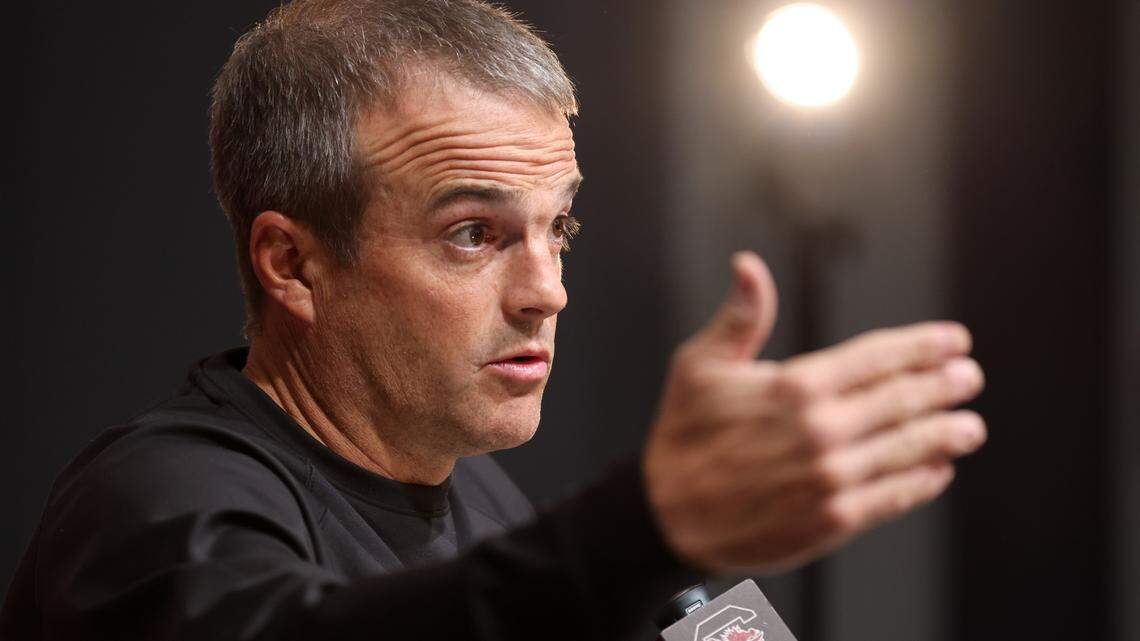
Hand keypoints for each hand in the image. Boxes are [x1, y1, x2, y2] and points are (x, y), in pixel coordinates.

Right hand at [642, 251, 985, 572]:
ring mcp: (832, 477)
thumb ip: (739, 317)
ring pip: (909, 449)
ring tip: (969, 426)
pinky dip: (922, 482)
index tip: (954, 341)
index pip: (878, 357)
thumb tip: (748, 265)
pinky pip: (893, 496)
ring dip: (947, 434)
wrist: (666, 516)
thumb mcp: (698, 365)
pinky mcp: (833, 520)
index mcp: (795, 385)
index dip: (923, 346)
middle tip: (969, 378)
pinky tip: (937, 471)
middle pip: (904, 401)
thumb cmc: (682, 435)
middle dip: (944, 386)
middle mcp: (822, 430)